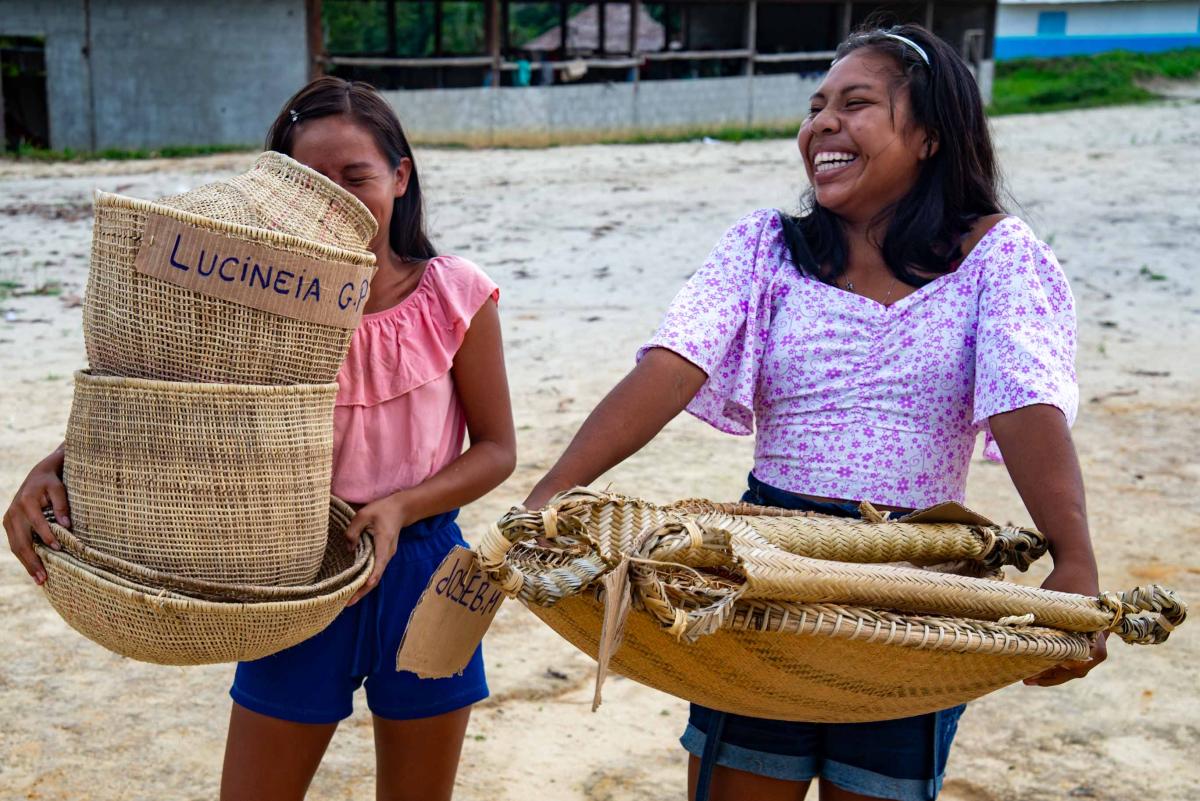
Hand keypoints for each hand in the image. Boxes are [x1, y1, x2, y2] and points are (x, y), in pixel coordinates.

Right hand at [4, 448, 70, 585]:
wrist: (38, 474)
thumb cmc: (52, 482)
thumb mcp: (60, 488)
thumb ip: (62, 505)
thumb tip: (68, 526)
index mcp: (27, 501)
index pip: (37, 523)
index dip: (47, 537)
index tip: (58, 549)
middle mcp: (14, 511)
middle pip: (22, 541)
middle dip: (33, 561)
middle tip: (44, 578)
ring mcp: (9, 519)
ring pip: (16, 546)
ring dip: (27, 564)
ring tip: (39, 579)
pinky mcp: (9, 524)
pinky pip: (15, 544)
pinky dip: (24, 557)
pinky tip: (33, 569)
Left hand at [342, 494, 409, 605]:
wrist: (401, 509)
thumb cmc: (382, 510)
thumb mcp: (364, 514)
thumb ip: (353, 530)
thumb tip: (349, 548)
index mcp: (383, 542)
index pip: (379, 563)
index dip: (372, 575)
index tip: (364, 586)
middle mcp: (387, 553)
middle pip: (376, 577)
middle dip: (363, 591)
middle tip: (347, 603)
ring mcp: (387, 556)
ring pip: (375, 577)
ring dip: (363, 589)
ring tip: (348, 599)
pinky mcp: (383, 556)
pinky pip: (375, 572)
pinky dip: (365, 581)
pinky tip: (355, 586)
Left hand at [1023, 564, 1107, 685]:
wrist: (1078, 569)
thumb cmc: (1061, 586)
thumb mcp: (1049, 608)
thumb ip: (1042, 629)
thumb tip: (1018, 647)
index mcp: (1094, 640)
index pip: (1071, 667)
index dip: (1049, 673)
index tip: (1029, 676)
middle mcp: (1100, 645)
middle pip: (1075, 670)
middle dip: (1050, 677)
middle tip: (1025, 680)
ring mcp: (1098, 642)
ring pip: (1077, 666)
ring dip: (1055, 672)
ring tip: (1029, 677)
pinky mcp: (1092, 638)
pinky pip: (1078, 657)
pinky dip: (1061, 662)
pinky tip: (1041, 665)